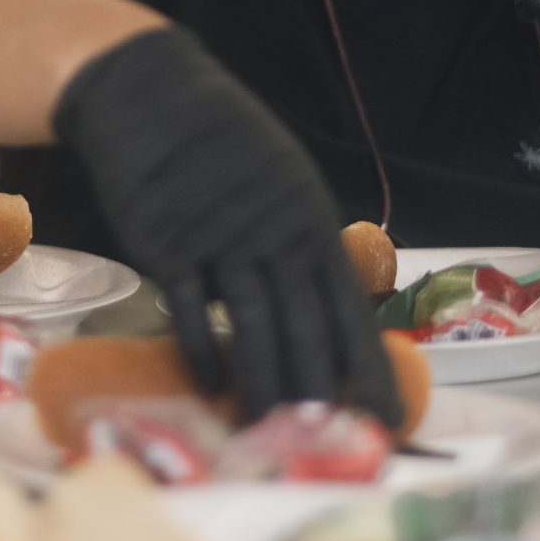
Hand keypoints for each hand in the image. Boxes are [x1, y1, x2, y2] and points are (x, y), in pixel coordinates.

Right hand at [53, 26, 402, 427]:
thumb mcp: (282, 182)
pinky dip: (202, 349)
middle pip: (305, 326)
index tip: (388, 417)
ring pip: (251, 325)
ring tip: (269, 433)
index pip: (350, 309)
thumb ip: (300, 244)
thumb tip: (322, 314)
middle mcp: (274, 233)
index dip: (372, 367)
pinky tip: (212, 386)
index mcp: (309, 222)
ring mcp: (221, 237)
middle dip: (319, 392)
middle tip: (325, 444)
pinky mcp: (168, 241)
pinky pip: (190, 307)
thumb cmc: (222, 145)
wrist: (152, 96)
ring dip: (264, 385)